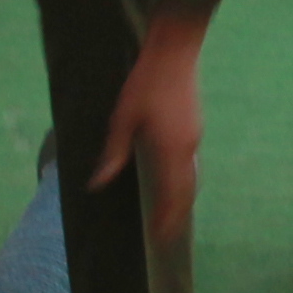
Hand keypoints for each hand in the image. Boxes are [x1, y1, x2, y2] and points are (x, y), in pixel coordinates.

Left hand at [90, 15, 208, 244]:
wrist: (174, 54)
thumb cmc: (145, 85)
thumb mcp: (123, 119)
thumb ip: (114, 153)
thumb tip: (98, 184)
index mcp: (171, 151)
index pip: (172, 194)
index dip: (167, 217)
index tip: (160, 238)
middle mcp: (187, 148)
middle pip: (187, 190)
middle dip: (177, 214)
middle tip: (167, 235)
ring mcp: (194, 137)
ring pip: (191, 177)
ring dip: (182, 198)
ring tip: (171, 214)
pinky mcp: (193, 127)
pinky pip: (191, 164)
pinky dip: (183, 181)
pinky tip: (173, 180)